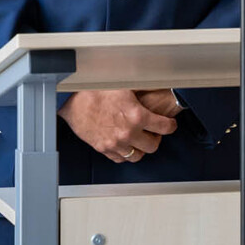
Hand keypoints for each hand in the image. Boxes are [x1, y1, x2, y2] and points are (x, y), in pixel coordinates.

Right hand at [59, 89, 178, 163]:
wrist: (73, 100)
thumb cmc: (97, 91)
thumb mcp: (127, 87)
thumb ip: (146, 91)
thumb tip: (161, 85)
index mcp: (137, 116)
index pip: (166, 127)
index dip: (171, 125)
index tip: (170, 124)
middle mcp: (128, 133)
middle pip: (153, 145)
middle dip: (156, 138)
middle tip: (154, 131)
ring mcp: (115, 143)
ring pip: (137, 156)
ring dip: (141, 148)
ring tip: (139, 138)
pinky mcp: (103, 149)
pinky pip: (120, 159)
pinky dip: (125, 153)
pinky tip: (125, 143)